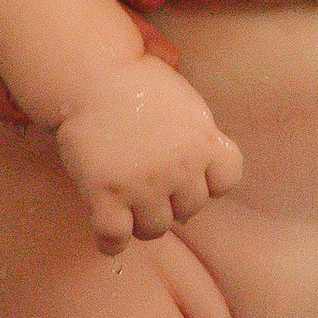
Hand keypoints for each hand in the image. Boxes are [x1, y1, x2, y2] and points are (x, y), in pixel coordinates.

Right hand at [56, 57, 243, 249]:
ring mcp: (143, 183)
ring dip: (142, 222)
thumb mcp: (184, 102)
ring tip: (128, 206)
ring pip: (155, 229)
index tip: (191, 175)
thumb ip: (198, 134)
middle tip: (150, 187)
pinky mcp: (106, 194)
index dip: (208, 181)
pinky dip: (111, 242)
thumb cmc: (135, 83)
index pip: (227, 181)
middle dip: (172, 202)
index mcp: (203, 140)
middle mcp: (180, 166)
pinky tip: (107, 231)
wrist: (91, 74)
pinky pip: (115, 238)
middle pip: (189, 210)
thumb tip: (203, 157)